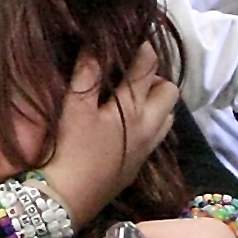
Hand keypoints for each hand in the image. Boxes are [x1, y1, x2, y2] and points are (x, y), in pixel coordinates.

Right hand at [39, 43, 176, 227]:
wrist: (68, 198)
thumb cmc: (69, 149)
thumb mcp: (73, 107)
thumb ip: (87, 73)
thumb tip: (95, 43)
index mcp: (133, 106)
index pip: (148, 66)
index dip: (142, 49)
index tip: (132, 40)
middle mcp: (149, 124)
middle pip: (169, 90)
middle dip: (154, 77)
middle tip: (130, 75)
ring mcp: (147, 145)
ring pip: (168, 114)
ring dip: (155, 101)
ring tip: (130, 97)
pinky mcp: (140, 162)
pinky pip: (158, 134)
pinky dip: (151, 121)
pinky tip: (128, 124)